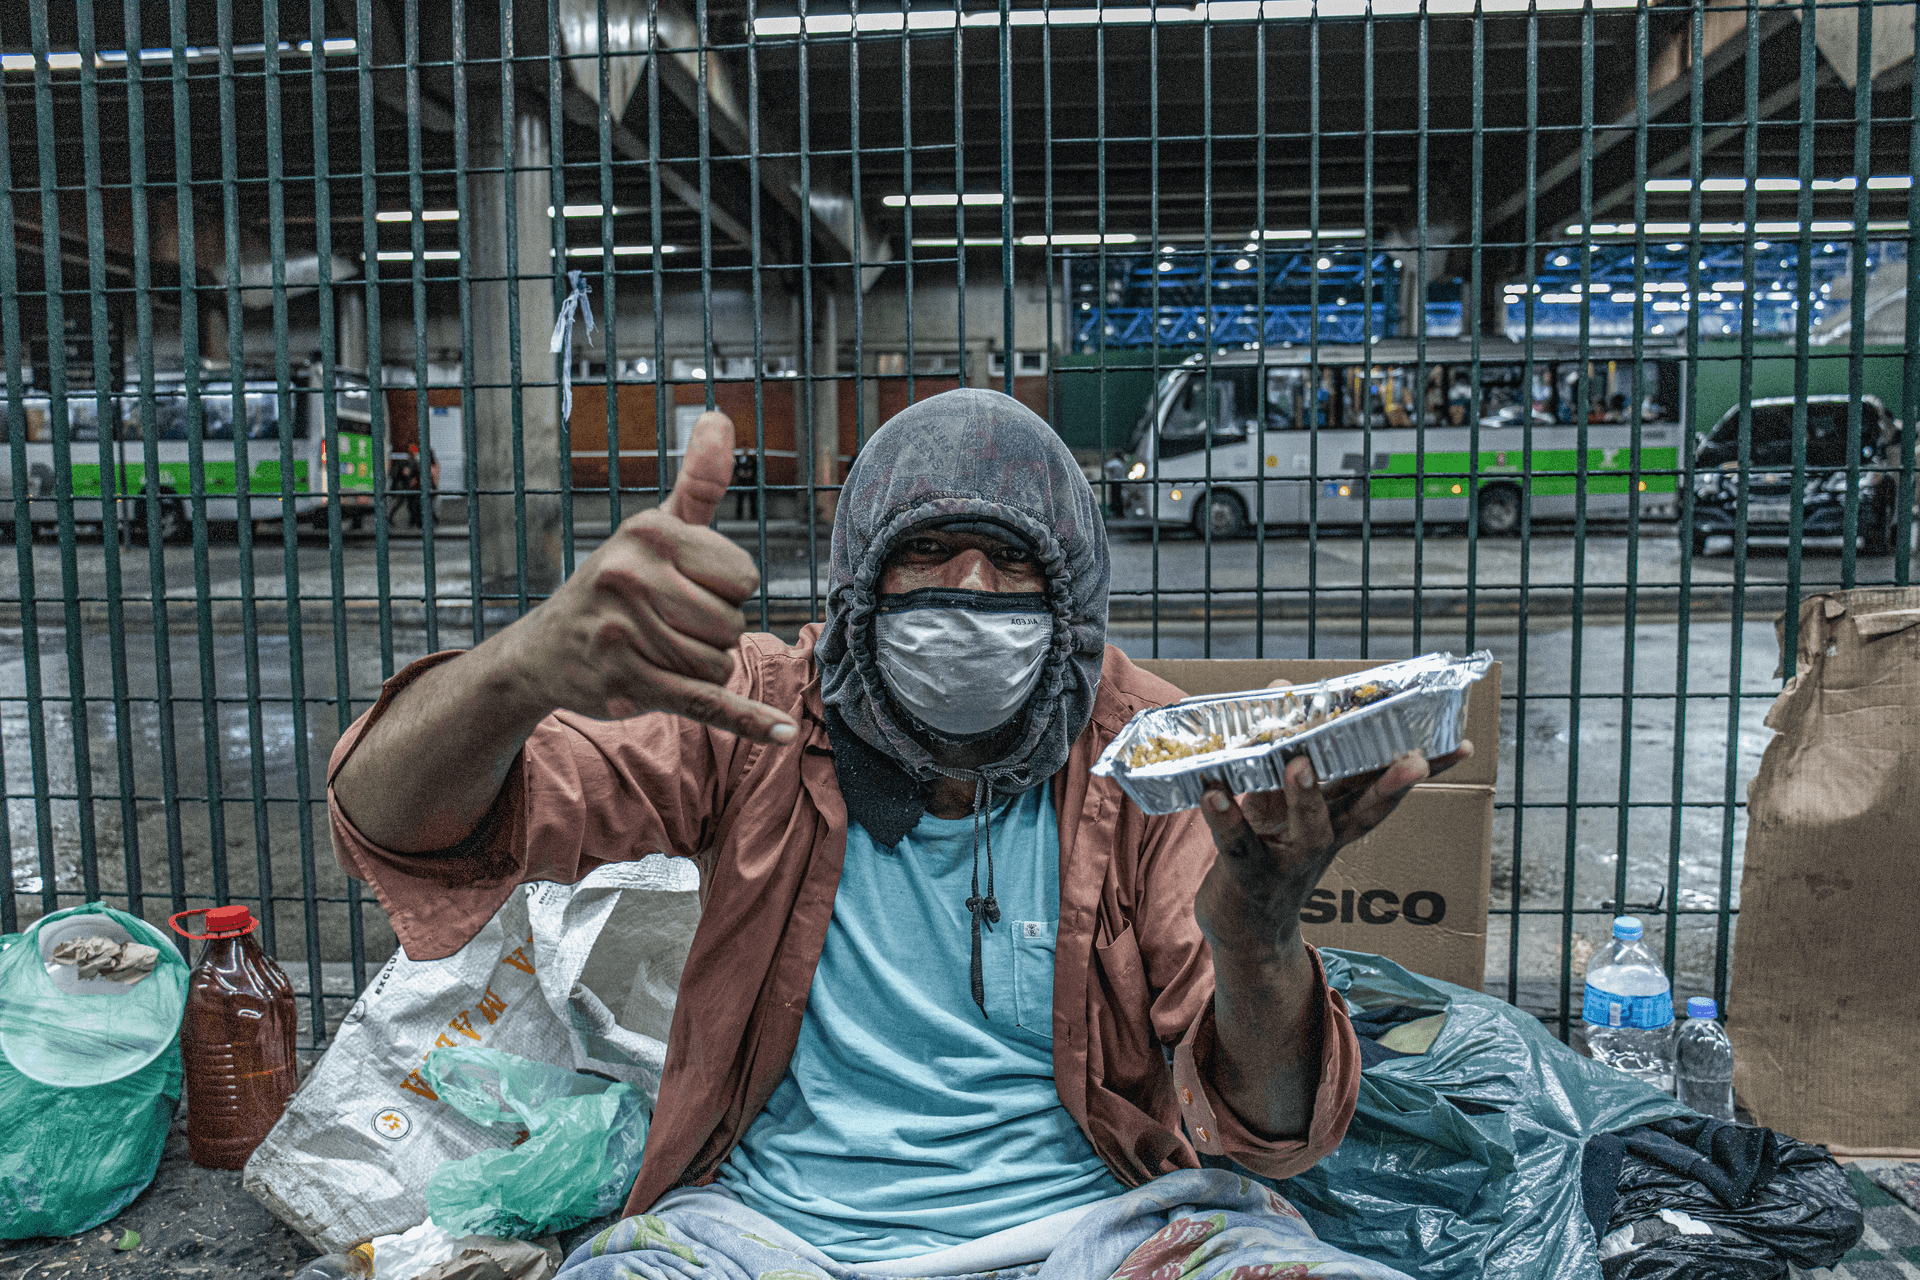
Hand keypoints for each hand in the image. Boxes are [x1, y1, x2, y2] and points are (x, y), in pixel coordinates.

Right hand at [489, 411, 798, 744]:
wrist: (542, 652)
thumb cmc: (615, 584)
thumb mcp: (653, 529)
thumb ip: (696, 482)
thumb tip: (719, 416)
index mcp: (647, 532)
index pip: (743, 576)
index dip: (725, 590)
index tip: (684, 588)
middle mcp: (630, 577)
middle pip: (733, 623)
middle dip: (713, 633)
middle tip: (666, 625)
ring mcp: (626, 634)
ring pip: (720, 663)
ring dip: (702, 668)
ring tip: (658, 652)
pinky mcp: (628, 686)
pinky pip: (706, 702)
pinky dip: (746, 720)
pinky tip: (779, 731)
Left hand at [1193, 679, 1470, 960]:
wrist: (1244, 932)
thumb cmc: (1266, 855)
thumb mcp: (1282, 807)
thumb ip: (1281, 751)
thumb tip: (1280, 685)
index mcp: (1337, 823)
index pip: (1384, 791)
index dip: (1424, 770)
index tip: (1462, 746)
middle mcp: (1322, 842)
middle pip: (1363, 812)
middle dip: (1389, 787)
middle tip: (1415, 761)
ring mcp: (1288, 861)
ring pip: (1307, 830)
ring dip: (1305, 796)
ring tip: (1299, 761)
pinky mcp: (1247, 876)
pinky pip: (1237, 846)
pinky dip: (1225, 818)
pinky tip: (1212, 792)